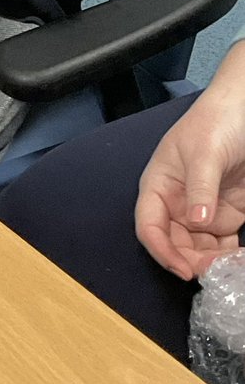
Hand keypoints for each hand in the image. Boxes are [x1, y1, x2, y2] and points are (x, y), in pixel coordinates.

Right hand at [136, 43, 244, 279]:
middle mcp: (177, 201)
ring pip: (198, 250)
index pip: (149, 224)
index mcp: (159, 184)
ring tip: (231, 267)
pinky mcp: (226, 215)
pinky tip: (238, 259)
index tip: (182, 268)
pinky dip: (229, 257)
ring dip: (212, 263)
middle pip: (174, 243)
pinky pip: (222, 246)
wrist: (244, 111)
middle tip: (214, 272)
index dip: (160, 249)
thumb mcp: (205, 152)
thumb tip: (197, 221)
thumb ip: (200, 187)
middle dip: (191, 261)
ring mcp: (202, 210)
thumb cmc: (215, 122)